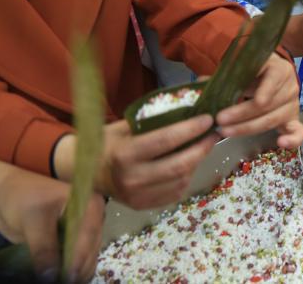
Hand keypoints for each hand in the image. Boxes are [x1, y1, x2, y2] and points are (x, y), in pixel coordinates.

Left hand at [0, 157, 104, 282]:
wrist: (7, 198)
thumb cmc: (21, 199)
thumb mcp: (32, 220)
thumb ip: (43, 247)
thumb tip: (50, 277)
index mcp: (89, 204)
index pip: (88, 234)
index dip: (80, 258)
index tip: (70, 278)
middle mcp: (93, 218)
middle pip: (91, 248)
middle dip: (79, 269)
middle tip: (65, 283)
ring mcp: (85, 231)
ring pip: (88, 257)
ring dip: (77, 272)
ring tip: (62, 283)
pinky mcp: (74, 243)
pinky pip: (78, 261)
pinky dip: (71, 272)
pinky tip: (62, 280)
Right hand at [60, 115, 219, 210]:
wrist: (87, 173)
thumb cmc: (109, 142)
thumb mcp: (126, 125)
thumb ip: (155, 116)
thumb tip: (192, 95)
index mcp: (125, 154)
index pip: (165, 140)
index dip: (190, 129)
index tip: (208, 119)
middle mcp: (132, 178)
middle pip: (179, 164)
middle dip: (202, 148)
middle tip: (214, 134)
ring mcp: (138, 196)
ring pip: (181, 180)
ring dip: (197, 161)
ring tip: (204, 146)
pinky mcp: (143, 207)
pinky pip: (175, 192)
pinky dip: (186, 176)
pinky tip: (188, 163)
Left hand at [215, 54, 302, 148]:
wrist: (268, 76)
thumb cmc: (251, 72)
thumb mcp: (240, 68)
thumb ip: (223, 76)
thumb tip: (200, 83)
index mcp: (279, 69)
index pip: (274, 78)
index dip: (265, 90)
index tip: (257, 101)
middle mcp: (290, 86)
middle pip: (268, 104)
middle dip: (243, 114)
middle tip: (220, 120)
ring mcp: (293, 104)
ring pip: (273, 120)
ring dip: (249, 128)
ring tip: (226, 132)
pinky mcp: (293, 120)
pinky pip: (298, 132)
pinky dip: (293, 139)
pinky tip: (281, 144)